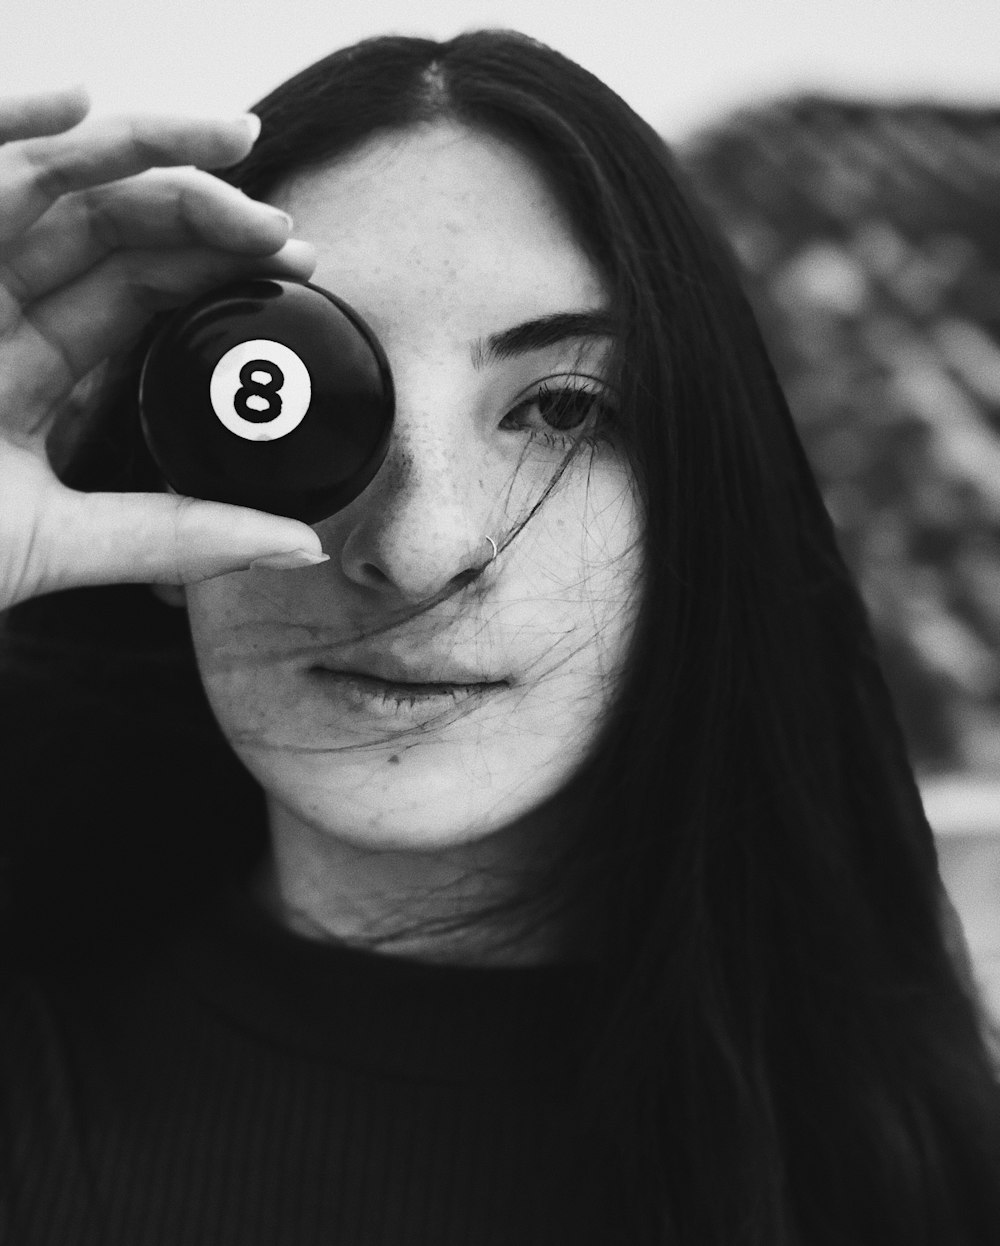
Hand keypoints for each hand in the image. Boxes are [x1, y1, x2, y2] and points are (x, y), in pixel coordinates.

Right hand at [0, 87, 326, 611]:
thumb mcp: (59, 544)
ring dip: (136, 148)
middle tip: (282, 224)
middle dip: (201, 213)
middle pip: (105, 232)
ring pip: (44, 184)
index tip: (296, 267)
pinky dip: (8, 124)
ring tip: (230, 139)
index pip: (134, 297)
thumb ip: (174, 539)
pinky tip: (78, 104)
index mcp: (27, 374)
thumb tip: (301, 546)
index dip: (215, 273)